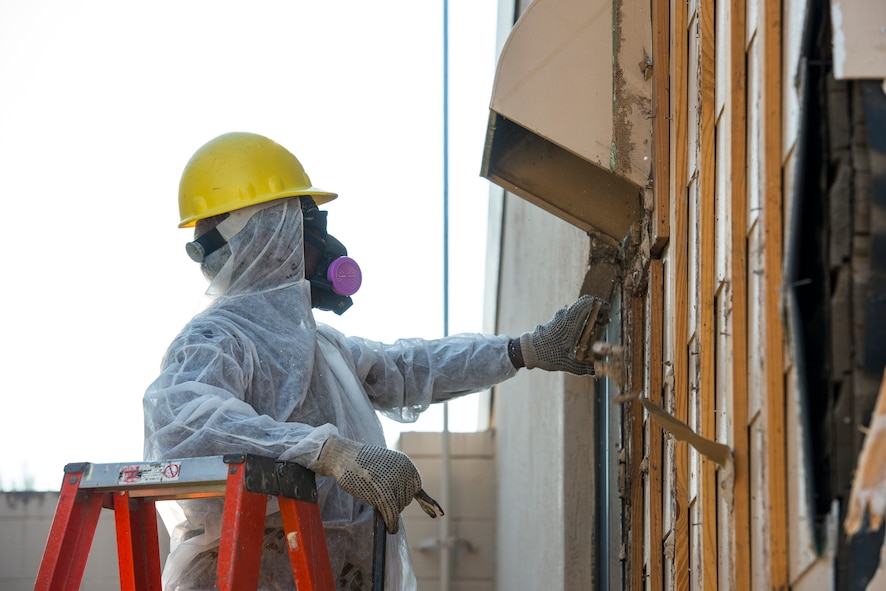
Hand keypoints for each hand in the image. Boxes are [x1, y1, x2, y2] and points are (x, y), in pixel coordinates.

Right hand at [310, 435, 443, 533]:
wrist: (344, 455)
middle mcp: (404, 472)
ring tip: (371, 494)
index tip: (437, 514)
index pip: (417, 489)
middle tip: (377, 494)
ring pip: (398, 507)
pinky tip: (391, 529)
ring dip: (388, 509)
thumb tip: (411, 499)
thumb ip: (397, 478)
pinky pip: (392, 513)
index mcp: (406, 464)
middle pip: (406, 499)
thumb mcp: (384, 465)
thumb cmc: (361, 462)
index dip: (423, 502)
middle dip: (395, 503)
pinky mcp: (384, 492)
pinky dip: (392, 523)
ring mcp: (394, 482)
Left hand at [519, 295, 608, 374]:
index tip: (607, 312)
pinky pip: (571, 316)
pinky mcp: (555, 321)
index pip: (588, 301)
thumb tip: (599, 371)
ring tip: (595, 329)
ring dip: (588, 316)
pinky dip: (579, 320)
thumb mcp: (569, 364)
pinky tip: (581, 334)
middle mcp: (565, 315)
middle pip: (585, 305)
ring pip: (578, 310)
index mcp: (570, 321)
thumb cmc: (548, 355)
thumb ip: (586, 368)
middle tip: (604, 322)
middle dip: (597, 312)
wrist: (527, 352)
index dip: (600, 303)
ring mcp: (559, 317)